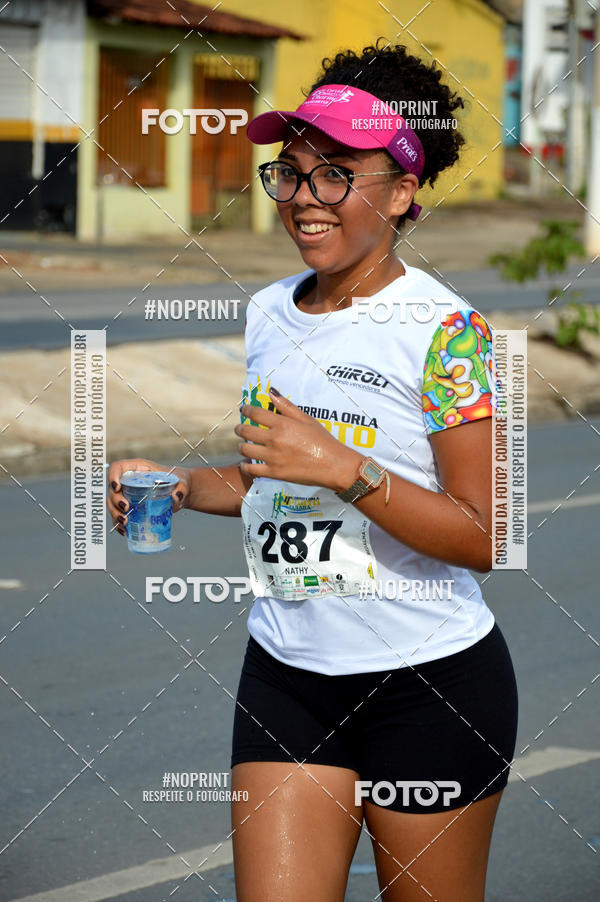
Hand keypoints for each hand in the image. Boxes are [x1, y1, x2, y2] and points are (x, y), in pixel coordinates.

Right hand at [106, 458, 190, 536]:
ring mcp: (128, 494)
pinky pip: (118, 515)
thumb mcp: (181, 482)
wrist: (180, 492)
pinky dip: (118, 524)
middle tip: (126, 509)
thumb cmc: (179, 481)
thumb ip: (181, 487)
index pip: (118, 468)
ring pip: (112, 503)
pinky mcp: (130, 507)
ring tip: (125, 523)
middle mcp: (129, 480)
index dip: (113, 476)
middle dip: (115, 500)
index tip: (117, 487)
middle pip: (113, 489)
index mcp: (138, 469)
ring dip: (115, 514)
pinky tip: (125, 531)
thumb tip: (176, 496)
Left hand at [234, 389, 360, 489]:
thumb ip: (287, 406)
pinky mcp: (274, 473)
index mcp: (282, 424)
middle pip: (245, 431)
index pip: (255, 413)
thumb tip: (271, 392)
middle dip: (240, 429)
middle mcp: (274, 439)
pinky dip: (245, 466)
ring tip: (243, 446)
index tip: (244, 410)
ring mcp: (272, 457)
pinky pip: (251, 469)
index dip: (246, 410)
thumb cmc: (323, 441)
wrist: (333, 465)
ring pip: (245, 449)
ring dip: (241, 446)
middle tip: (240, 429)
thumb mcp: (307, 419)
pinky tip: (245, 464)